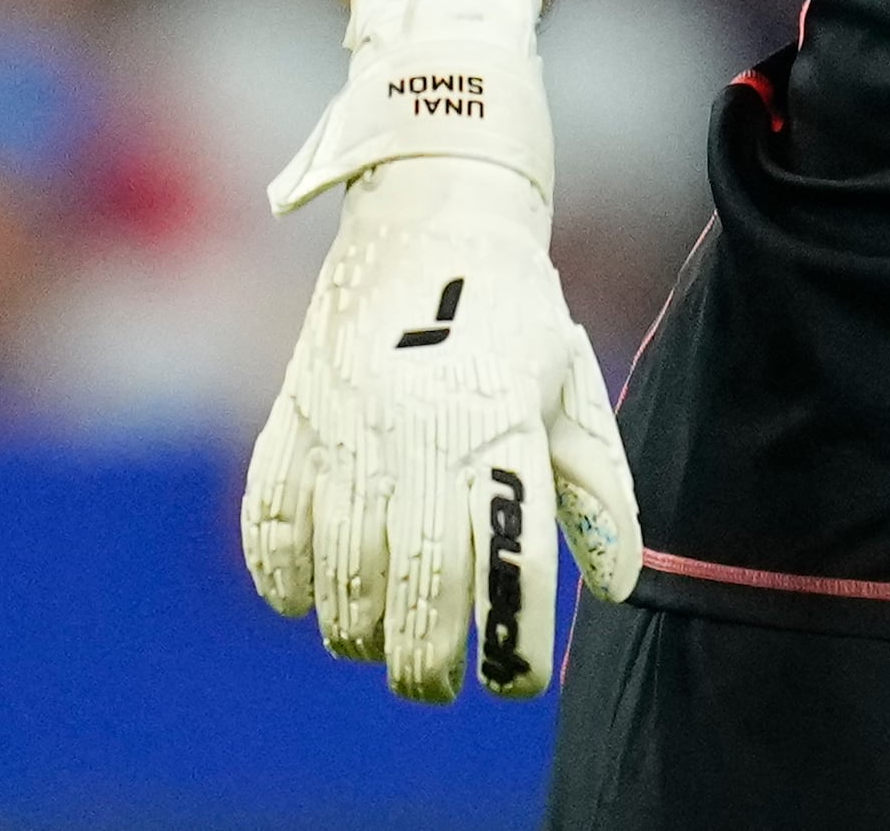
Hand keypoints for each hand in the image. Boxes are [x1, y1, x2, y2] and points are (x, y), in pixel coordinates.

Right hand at [240, 0, 642, 698]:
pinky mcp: (287, 422)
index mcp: (500, 431)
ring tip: (383, 640)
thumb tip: (621, 583)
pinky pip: (268, 535)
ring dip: (357, 629)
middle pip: (414, 596)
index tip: (515, 683)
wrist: (428, 205)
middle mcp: (418, 440)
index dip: (513, 646)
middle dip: (426, 663)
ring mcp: (343, 433)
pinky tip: (312, 595)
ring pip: (336, 582)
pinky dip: (285, 581)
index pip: (507, 571)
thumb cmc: (513, 304)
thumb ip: (594, 486)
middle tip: (437, 686)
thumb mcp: (570, 382)